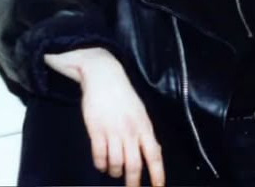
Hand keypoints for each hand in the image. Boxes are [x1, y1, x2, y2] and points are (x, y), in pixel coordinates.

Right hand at [44, 48, 164, 186]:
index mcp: (145, 126)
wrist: (105, 78)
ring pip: (116, 164)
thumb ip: (145, 133)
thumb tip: (153, 152)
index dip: (158, 174)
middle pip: (134, 165)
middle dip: (133, 182)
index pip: (155, 155)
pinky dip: (100, 165)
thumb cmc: (124, 95)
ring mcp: (113, 132)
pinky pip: (99, 156)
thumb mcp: (141, 113)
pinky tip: (101, 164)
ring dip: (115, 171)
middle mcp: (131, 131)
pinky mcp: (96, 131)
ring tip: (114, 171)